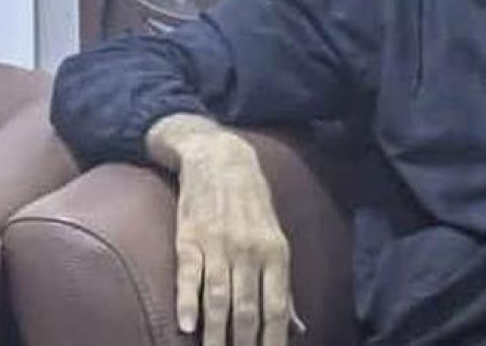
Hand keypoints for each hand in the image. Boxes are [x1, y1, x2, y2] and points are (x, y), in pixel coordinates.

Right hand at [147, 114, 298, 345]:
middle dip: (244, 345)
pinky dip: (187, 303)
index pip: (276, 307)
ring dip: (215, 334)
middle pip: (247, 310)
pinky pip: (189, 276)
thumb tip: (297, 326)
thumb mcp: (276, 239)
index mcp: (275, 252)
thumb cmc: (252, 204)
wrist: (219, 158)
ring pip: (218, 299)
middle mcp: (248, 251)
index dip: (272, 340)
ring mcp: (218, 245)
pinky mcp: (189, 238)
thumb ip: (283, 285)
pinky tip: (188, 327)